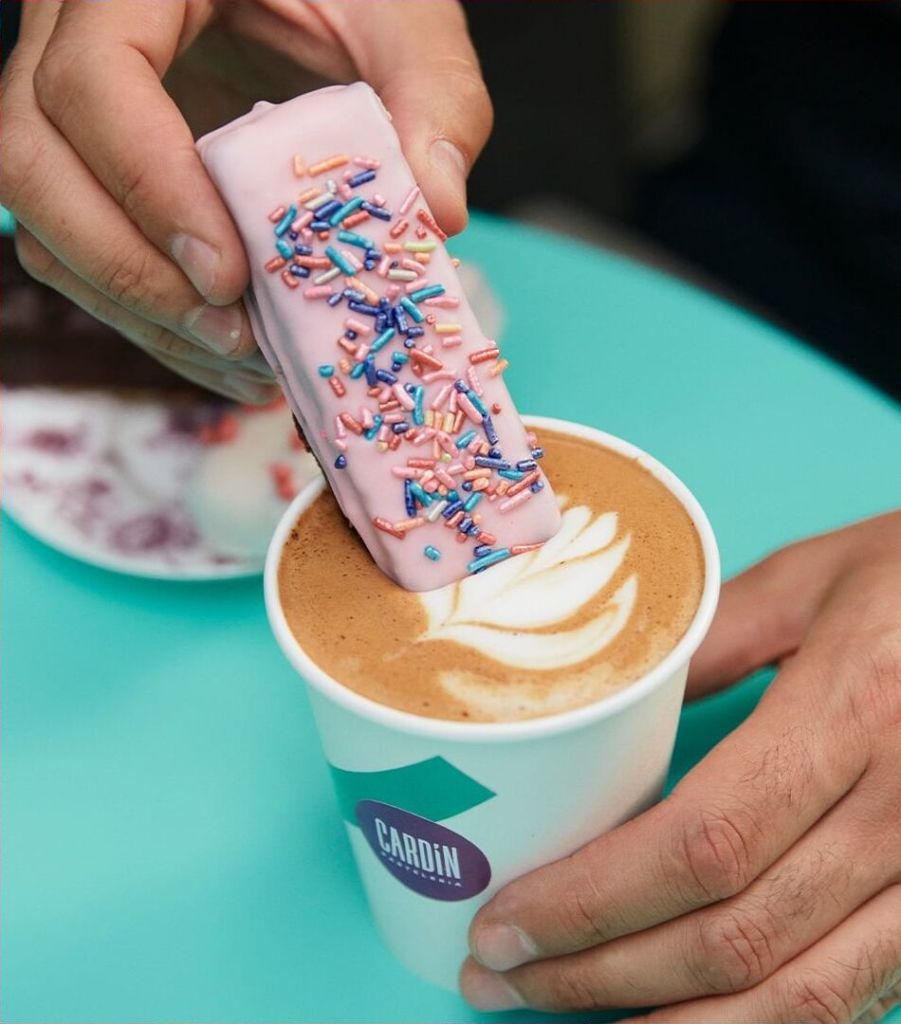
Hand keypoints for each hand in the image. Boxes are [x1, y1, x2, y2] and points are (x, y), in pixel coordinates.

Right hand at [0, 0, 490, 401]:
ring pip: (44, 224)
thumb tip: (436, 211)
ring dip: (138, 312)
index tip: (230, 275)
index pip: (92, 81)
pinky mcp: (97, 172)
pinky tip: (231, 355)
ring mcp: (73, 112)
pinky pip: (82, 254)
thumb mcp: (404, 18)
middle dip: (130, 272)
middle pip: (30, 164)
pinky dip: (149, 319)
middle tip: (235, 336)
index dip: (149, 187)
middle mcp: (74, 40)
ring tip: (245, 362)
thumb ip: (433, 96)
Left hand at [463, 511, 900, 1022]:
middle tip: (497, 975)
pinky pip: (851, 996)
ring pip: (794, 995)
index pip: (701, 844)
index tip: (502, 923)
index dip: (590, 902)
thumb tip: (607, 704)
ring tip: (561, 1013)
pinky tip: (680, 1021)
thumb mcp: (812, 580)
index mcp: (854, 711)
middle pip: (731, 933)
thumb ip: (706, 638)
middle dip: (596, 971)